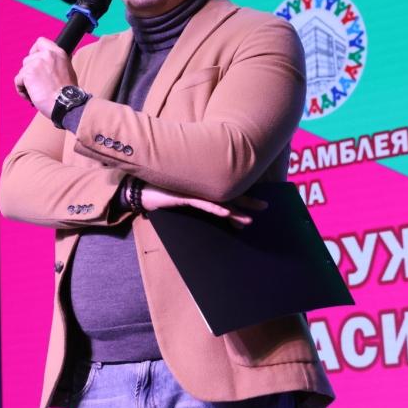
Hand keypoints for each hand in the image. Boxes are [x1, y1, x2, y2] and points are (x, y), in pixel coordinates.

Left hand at [13, 37, 77, 117]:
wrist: (65, 103)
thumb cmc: (67, 94)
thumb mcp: (67, 71)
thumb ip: (56, 64)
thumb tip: (46, 64)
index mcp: (58, 53)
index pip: (41, 42)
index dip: (34, 51)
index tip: (35, 62)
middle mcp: (47, 55)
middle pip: (28, 59)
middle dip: (29, 72)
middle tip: (37, 84)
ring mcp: (36, 63)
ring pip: (22, 71)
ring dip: (26, 83)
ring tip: (36, 93)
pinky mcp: (27, 73)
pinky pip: (18, 80)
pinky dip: (22, 90)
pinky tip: (31, 97)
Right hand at [140, 184, 267, 228]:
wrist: (141, 190)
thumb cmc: (162, 193)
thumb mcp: (183, 198)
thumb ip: (197, 201)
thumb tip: (216, 210)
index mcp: (204, 188)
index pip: (228, 192)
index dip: (244, 198)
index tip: (259, 204)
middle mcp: (202, 188)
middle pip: (230, 194)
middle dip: (248, 201)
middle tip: (265, 207)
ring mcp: (193, 191)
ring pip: (219, 201)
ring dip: (235, 211)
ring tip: (249, 220)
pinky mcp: (183, 195)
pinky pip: (202, 202)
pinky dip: (214, 207)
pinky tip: (225, 212)